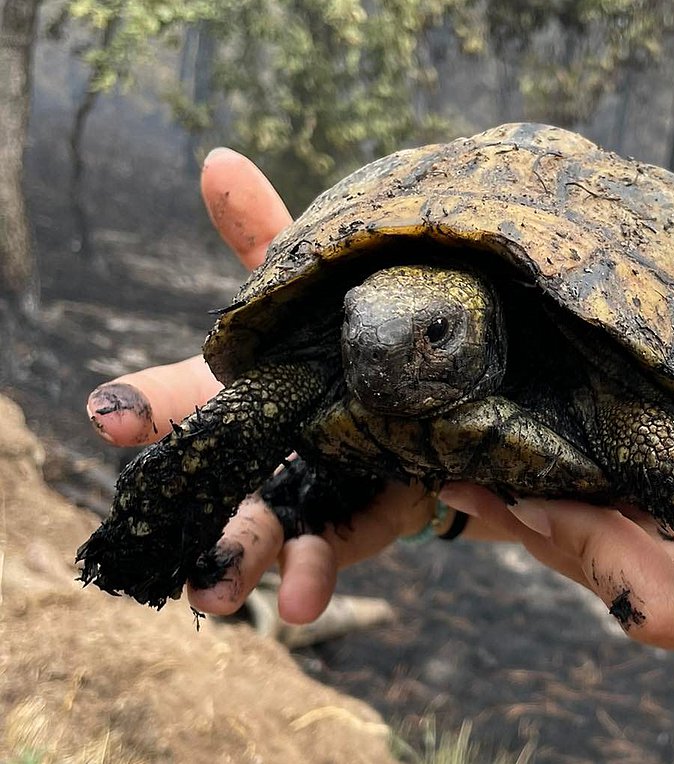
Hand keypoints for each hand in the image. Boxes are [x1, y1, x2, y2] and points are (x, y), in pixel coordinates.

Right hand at [86, 148, 443, 622]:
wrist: (420, 399)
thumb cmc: (344, 344)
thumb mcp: (310, 295)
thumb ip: (265, 239)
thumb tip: (218, 159)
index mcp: (239, 389)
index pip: (180, 393)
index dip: (145, 403)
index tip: (110, 414)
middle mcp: (259, 449)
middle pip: (213, 481)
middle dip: (193, 506)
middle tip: (164, 536)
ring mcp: (300, 493)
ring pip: (258, 533)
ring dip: (240, 563)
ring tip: (221, 595)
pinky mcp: (349, 525)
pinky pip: (329, 554)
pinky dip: (314, 578)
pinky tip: (306, 602)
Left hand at [439, 294, 673, 761]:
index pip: (633, 577)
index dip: (560, 527)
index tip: (492, 483)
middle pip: (608, 583)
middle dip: (536, 527)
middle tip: (460, 472)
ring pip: (624, 587)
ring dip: (566, 533)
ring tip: (501, 476)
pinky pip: (654, 585)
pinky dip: (614, 540)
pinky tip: (588, 497)